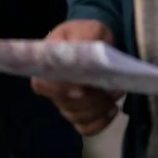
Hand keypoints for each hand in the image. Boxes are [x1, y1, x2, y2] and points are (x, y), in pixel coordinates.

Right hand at [31, 19, 122, 134]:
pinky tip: (112, 109)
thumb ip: (82, 41)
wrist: (95, 40)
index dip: (60, 90)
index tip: (82, 88)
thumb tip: (78, 61)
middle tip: (111, 87)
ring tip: (115, 92)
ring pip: (78, 117)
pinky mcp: (78, 112)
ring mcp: (64, 102)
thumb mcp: (87, 30)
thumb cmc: (87, 33)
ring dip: (100, 108)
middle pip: (66, 104)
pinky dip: (100, 123)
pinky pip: (85, 128)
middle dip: (92, 99)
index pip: (43, 85)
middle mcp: (52, 87)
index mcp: (47, 65)